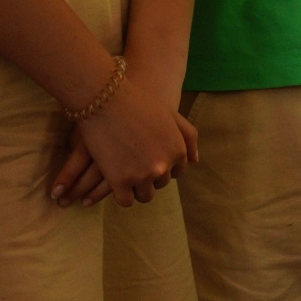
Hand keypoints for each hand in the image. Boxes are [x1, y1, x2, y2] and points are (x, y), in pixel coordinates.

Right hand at [54, 78, 191, 207]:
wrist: (105, 100)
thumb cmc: (138, 103)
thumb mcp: (171, 115)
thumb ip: (188, 137)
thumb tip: (194, 161)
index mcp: (178, 151)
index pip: (176, 172)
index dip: (163, 166)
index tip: (150, 159)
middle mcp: (163, 166)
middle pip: (160, 184)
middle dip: (150, 176)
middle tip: (134, 164)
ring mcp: (142, 176)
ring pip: (144, 196)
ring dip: (137, 188)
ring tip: (125, 175)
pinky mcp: (119, 182)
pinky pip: (125, 200)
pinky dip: (121, 195)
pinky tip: (115, 183)